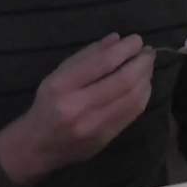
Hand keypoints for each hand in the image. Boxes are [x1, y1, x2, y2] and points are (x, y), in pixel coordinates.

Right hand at [0, 33, 155, 185]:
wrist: (38, 147)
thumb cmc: (48, 104)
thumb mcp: (58, 74)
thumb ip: (87, 56)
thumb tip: (117, 39)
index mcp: (62, 86)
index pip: (103, 62)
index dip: (126, 49)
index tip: (137, 40)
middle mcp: (79, 106)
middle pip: (124, 80)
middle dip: (142, 63)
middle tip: (148, 52)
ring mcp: (95, 125)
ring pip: (134, 97)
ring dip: (146, 78)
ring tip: (147, 66)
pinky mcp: (106, 137)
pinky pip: (134, 112)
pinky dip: (144, 94)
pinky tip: (144, 84)